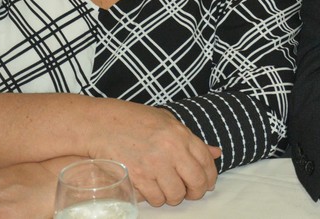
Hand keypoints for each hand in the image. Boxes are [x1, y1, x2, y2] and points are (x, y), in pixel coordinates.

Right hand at [86, 101, 220, 206]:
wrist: (102, 124)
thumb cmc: (135, 120)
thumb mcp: (168, 122)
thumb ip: (192, 140)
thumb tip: (216, 152)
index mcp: (181, 134)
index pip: (206, 161)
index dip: (209, 177)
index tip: (206, 182)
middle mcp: (171, 150)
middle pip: (196, 182)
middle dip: (196, 192)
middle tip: (190, 192)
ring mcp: (154, 165)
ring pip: (176, 194)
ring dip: (174, 196)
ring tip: (168, 189)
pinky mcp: (138, 177)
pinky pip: (156, 199)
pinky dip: (156, 199)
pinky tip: (153, 190)